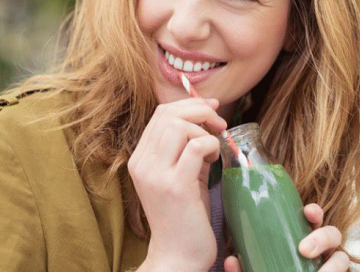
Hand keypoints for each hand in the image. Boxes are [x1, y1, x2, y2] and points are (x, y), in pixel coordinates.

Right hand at [129, 98, 227, 271]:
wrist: (178, 254)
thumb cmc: (184, 215)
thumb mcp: (181, 173)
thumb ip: (186, 147)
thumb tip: (207, 114)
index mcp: (140, 159)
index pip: (160, 114)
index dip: (189, 104)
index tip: (212, 108)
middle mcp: (142, 164)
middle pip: (169, 114)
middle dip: (200, 110)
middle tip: (220, 123)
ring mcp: (156, 175)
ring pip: (179, 126)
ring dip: (204, 130)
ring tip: (213, 150)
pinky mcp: (175, 187)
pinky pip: (195, 147)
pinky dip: (210, 145)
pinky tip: (214, 160)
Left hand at [223, 203, 349, 271]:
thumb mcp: (255, 268)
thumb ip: (245, 266)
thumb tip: (232, 261)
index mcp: (302, 237)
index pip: (313, 218)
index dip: (314, 212)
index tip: (307, 211)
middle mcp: (320, 250)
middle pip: (333, 235)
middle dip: (323, 237)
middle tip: (304, 250)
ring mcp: (327, 264)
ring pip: (342, 259)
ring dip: (334, 265)